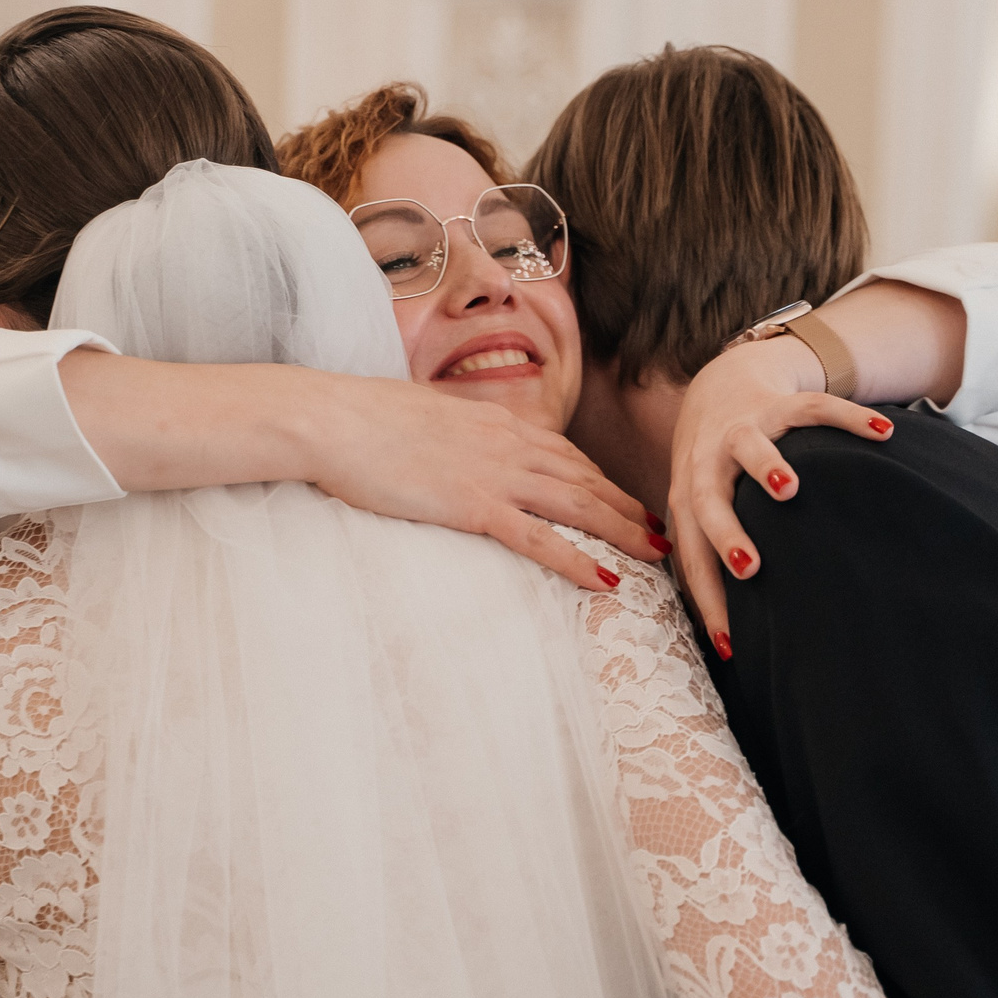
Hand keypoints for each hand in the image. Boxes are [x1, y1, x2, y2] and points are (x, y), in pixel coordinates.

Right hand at [305, 376, 660, 591]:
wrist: (333, 418)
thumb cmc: (362, 419)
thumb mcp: (422, 418)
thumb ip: (452, 436)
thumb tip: (453, 450)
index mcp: (497, 421)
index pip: (565, 454)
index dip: (602, 480)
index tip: (626, 500)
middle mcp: (509, 443)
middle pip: (586, 479)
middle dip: (628, 506)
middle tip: (664, 531)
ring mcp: (495, 474)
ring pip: (578, 506)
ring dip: (623, 531)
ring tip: (656, 554)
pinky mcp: (475, 505)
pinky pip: (540, 538)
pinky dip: (577, 560)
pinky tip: (606, 580)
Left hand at [668, 337, 892, 650]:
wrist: (719, 389)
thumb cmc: (716, 472)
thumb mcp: (704, 509)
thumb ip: (712, 556)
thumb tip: (727, 640)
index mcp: (690, 498)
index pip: (693, 554)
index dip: (707, 597)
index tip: (729, 640)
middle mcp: (708, 462)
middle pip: (707, 499)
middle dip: (726, 532)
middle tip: (749, 568)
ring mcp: (742, 428)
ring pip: (751, 444)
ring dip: (765, 466)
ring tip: (789, 488)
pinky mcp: (778, 401)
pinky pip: (813, 407)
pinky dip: (848, 418)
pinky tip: (882, 435)